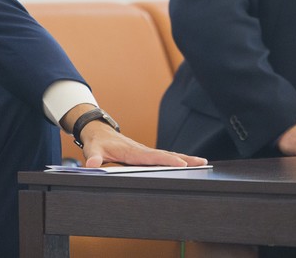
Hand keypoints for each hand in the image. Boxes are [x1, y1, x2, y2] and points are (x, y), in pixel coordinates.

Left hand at [78, 120, 207, 168]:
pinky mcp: (145, 153)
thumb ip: (94, 158)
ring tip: (203, 162)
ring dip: (185, 158)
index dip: (166, 160)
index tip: (181, 163)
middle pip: (165, 154)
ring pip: (167, 154)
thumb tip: (92, 164)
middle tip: (201, 162)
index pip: (151, 156)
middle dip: (183, 158)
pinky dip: (177, 158)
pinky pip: (163, 156)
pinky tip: (188, 163)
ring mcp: (144, 151)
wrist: (98, 131)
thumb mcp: (92, 150)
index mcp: (131, 151)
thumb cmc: (97, 143)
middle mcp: (141, 150)